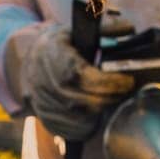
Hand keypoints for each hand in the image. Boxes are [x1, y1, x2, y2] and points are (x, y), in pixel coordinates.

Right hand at [4, 23, 134, 139]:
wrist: (31, 62)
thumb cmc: (61, 45)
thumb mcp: (78, 29)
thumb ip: (105, 28)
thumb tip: (128, 29)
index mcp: (50, 55)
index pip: (79, 75)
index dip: (106, 81)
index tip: (127, 80)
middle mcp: (41, 81)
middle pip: (80, 100)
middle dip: (109, 97)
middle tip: (125, 90)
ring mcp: (41, 104)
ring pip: (78, 119)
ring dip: (101, 112)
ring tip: (113, 99)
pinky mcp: (47, 120)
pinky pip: (72, 130)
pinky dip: (90, 125)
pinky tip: (98, 112)